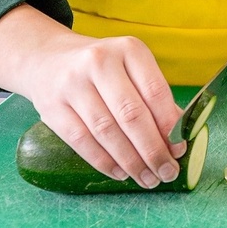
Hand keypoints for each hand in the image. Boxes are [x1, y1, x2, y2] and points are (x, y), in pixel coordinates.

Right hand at [0, 7, 185, 186]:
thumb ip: (155, 99)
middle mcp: (99, 62)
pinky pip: (81, 140)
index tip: (180, 150)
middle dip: (152, 149)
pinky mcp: (51, 107)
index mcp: (129, 49)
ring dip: (130, 161)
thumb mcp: (132, 69)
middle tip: (167, 173)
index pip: (155, 91)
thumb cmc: (104, 69)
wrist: (47, 59)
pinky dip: (104, 161)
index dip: (169, 125)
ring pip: (106, 131)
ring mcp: (72, 84)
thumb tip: (177, 140)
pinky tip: (120, 172)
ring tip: (147, 178)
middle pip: (131, 114)